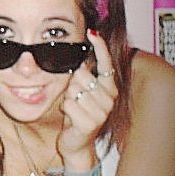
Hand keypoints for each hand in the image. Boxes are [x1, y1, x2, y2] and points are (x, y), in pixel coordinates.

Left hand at [59, 29, 117, 158]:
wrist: (77, 144)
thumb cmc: (78, 115)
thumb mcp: (82, 93)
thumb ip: (84, 76)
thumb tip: (81, 55)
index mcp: (109, 87)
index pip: (106, 62)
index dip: (99, 46)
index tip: (92, 32)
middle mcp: (109, 97)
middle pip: (81, 75)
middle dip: (71, 85)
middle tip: (75, 99)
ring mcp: (102, 111)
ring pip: (73, 90)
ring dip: (67, 98)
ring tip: (73, 109)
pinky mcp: (90, 122)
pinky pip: (68, 104)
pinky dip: (64, 109)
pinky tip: (70, 118)